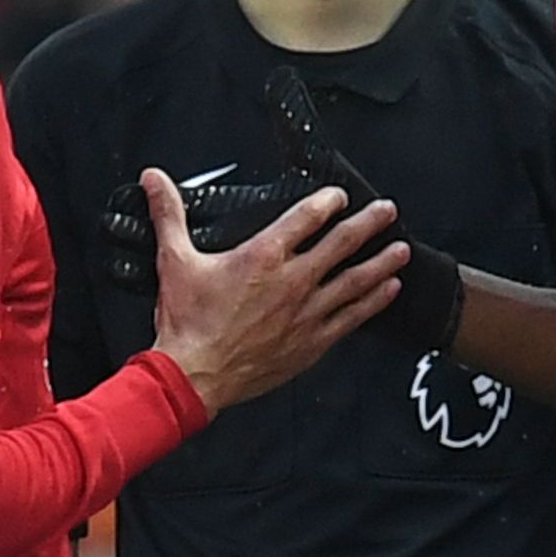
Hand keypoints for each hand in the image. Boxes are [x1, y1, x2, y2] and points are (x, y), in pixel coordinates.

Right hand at [144, 169, 403, 411]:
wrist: (195, 377)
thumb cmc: (187, 324)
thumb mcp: (174, 261)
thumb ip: (169, 215)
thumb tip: (154, 179)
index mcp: (262, 256)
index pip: (306, 217)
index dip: (327, 201)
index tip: (339, 194)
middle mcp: (292, 281)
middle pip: (341, 244)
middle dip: (368, 224)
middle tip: (387, 210)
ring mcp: (306, 313)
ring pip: (354, 281)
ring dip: (380, 262)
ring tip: (401, 249)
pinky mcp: (311, 342)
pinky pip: (352, 317)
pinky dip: (373, 301)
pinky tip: (388, 291)